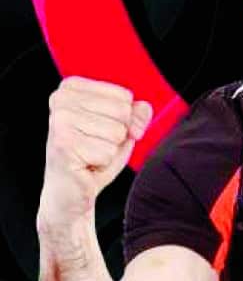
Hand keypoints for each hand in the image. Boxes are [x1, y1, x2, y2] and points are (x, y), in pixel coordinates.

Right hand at [37, 76, 151, 234]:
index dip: (125, 119)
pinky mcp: (63, 144)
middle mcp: (61, 99)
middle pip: (123, 111)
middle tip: (96, 146)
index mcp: (73, 88)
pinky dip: (104, 163)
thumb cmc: (93, 156)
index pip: (124, 96)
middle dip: (118, 135)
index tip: (103, 131)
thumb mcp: (122, 129)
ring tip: (91, 155)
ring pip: (117, 132)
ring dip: (110, 150)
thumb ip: (137, 113)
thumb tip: (143, 110)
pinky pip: (108, 151)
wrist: (69, 193)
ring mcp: (60, 121)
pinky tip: (86, 164)